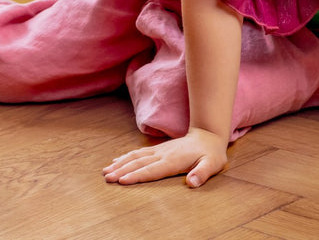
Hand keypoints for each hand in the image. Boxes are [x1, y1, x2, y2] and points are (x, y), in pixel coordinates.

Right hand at [103, 127, 227, 187]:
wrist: (208, 135)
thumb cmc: (211, 154)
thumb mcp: (212, 165)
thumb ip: (202, 174)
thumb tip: (191, 183)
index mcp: (173, 161)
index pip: (151, 170)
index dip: (136, 176)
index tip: (122, 181)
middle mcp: (162, 155)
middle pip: (138, 163)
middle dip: (121, 171)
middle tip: (107, 178)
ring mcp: (159, 151)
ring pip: (135, 157)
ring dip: (120, 164)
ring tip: (105, 171)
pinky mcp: (158, 150)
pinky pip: (138, 153)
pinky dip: (125, 157)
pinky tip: (116, 161)